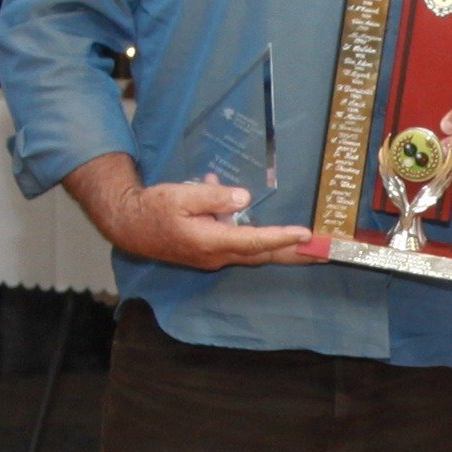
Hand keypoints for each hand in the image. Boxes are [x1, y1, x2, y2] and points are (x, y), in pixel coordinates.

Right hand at [64, 155, 312, 268]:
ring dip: (279, 246)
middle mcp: (217, 254)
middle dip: (295, 255)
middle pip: (263, 255)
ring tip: (307, 243)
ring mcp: (214, 256)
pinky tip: (244, 206)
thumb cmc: (153, 208)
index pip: (255, 241)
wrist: (128, 225)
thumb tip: (242, 197)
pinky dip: (252, 232)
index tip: (305, 235)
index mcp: (211, 241)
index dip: (282, 238)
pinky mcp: (210, 251)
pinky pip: (238, 241)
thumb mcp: (181, 195)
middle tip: (324, 254)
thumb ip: (213, 197)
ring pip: (254, 251)